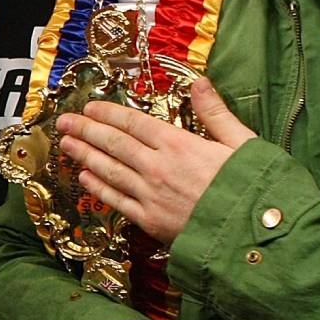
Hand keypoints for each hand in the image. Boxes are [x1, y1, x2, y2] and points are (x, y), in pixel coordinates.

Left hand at [57, 78, 255, 243]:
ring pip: (109, 170)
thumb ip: (216, 113)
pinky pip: (117, 201)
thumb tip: (200, 82)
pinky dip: (98, 188)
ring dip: (85, 155)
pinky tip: (85, 179)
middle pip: (114, 143)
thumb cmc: (254, 189)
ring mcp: (150, 195)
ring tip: (67, 144)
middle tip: (64, 121)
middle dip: (86, 130)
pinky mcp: (150, 221)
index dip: (109, 113)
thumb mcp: (243, 142)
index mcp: (179, 144)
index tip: (90, 107)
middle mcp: (158, 167)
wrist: (253, 237)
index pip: (134, 123)